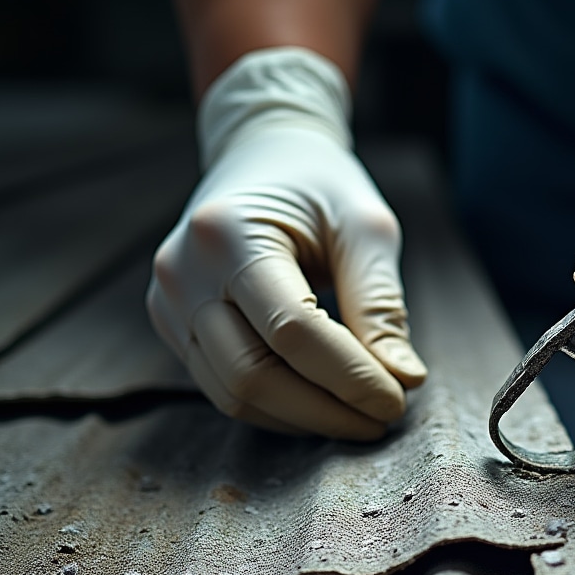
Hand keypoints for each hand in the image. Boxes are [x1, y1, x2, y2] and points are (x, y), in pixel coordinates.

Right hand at [148, 48, 426, 436]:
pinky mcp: (172, 325)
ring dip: (303, 418)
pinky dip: (278, 409)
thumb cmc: (320, 185)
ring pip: (234, 395)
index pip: (292, 331)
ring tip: (358, 415)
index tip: (397, 399)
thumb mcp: (365, 227)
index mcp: (228, 233)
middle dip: (326, 410)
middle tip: (383, 419)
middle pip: (253, 375)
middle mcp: (183, 271)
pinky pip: (223, 389)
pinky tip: (321, 402)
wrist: (261, 154)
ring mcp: (168, 302)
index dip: (349, 378)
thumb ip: (381, 303)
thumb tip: (405, 379)